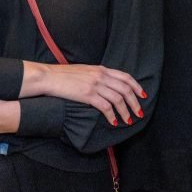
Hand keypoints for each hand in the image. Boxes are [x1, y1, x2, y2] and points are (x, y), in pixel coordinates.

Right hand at [23, 61, 144, 125]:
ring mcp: (95, 85)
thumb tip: (108, 85)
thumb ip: (98, 76)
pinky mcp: (87, 95)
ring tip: (128, 121)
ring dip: (126, 112)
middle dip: (135, 103)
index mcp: (102, 69)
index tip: (142, 96)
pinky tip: (114, 122)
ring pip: (118, 100)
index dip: (136, 87)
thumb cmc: (64, 76)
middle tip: (139, 113)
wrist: (49, 77)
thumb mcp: (85, 71)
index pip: (126, 77)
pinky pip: (106, 107)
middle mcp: (101, 76)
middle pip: (125, 90)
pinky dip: (112, 116)